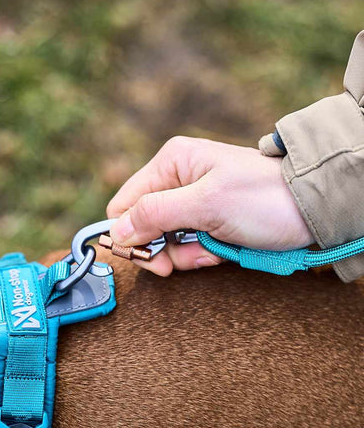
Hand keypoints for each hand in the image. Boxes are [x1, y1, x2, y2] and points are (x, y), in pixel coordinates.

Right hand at [106, 136, 313, 275]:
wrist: (312, 209)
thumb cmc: (263, 198)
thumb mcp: (206, 203)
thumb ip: (155, 213)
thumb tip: (116, 230)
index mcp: (171, 163)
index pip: (125, 203)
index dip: (130, 233)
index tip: (147, 256)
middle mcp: (178, 179)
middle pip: (143, 225)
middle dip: (162, 248)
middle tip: (177, 263)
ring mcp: (193, 201)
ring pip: (166, 240)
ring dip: (186, 254)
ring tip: (212, 248)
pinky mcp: (208, 219)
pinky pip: (189, 244)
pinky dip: (202, 254)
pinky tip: (221, 250)